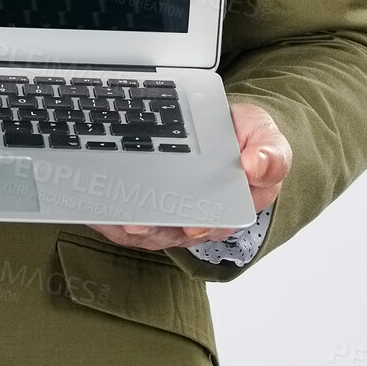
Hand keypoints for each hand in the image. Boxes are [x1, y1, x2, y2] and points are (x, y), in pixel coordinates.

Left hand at [87, 100, 291, 252]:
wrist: (228, 133)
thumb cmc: (247, 141)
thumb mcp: (268, 138)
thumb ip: (270, 154)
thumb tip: (258, 166)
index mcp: (235, 204)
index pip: (219, 223)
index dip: (204, 225)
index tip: (192, 224)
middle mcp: (203, 217)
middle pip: (175, 231)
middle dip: (154, 228)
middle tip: (136, 221)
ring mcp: (174, 216)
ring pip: (148, 230)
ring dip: (127, 225)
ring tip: (109, 212)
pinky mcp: (149, 210)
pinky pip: (128, 221)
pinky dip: (110, 216)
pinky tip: (95, 206)